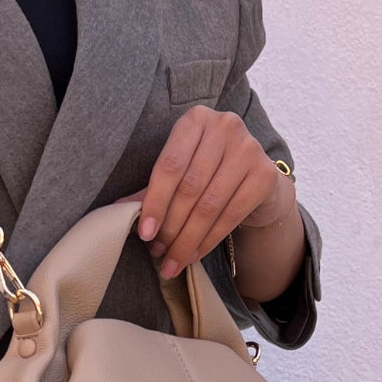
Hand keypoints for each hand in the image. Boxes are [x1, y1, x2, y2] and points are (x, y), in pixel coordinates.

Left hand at [125, 106, 291, 278]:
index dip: (155, 202)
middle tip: (157, 252)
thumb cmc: (209, 172)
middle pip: (190, 188)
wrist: (255, 178)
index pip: (169, 165)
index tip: (144, 234)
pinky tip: (194, 256)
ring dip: (187, 240)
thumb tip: (116, 210)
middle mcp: (225, 126)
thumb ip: (153, 188)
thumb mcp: (180, 173)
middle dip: (171, 226)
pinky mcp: (265, 175)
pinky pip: (230, 216)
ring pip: (209, 205)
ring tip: (172, 261)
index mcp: (195, 120)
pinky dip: (208, 241)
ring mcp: (249, 149)